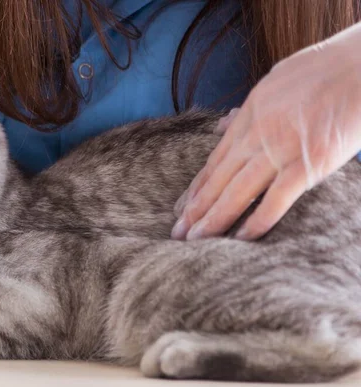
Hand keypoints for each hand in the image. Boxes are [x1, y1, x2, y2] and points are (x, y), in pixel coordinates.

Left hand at [172, 22, 360, 240]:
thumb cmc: (324, 71)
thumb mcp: (273, 82)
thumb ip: (247, 109)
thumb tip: (221, 125)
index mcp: (250, 115)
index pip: (216, 159)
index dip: (197, 186)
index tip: (182, 207)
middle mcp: (258, 134)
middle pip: (219, 179)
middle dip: (195, 209)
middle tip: (176, 233)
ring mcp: (281, 149)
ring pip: (237, 191)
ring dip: (214, 218)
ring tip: (194, 240)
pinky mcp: (308, 163)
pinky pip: (276, 199)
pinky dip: (257, 219)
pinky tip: (240, 238)